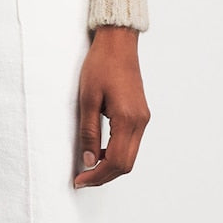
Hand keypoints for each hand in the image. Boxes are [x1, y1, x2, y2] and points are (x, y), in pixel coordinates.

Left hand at [73, 25, 149, 188]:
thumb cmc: (101, 64)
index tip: (79, 180)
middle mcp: (140, 122)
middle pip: (126, 164)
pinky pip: (131, 143)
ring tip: (88, 166)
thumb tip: (88, 161)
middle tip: (82, 179)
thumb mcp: (87, 98)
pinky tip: (100, 151)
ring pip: (130, 156)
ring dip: (110, 166)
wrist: (118, 42)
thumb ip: (89, 132)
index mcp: (128, 119)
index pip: (116, 162)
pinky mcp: (141, 114)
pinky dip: (117, 153)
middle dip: (104, 176)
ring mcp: (143, 118)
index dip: (97, 176)